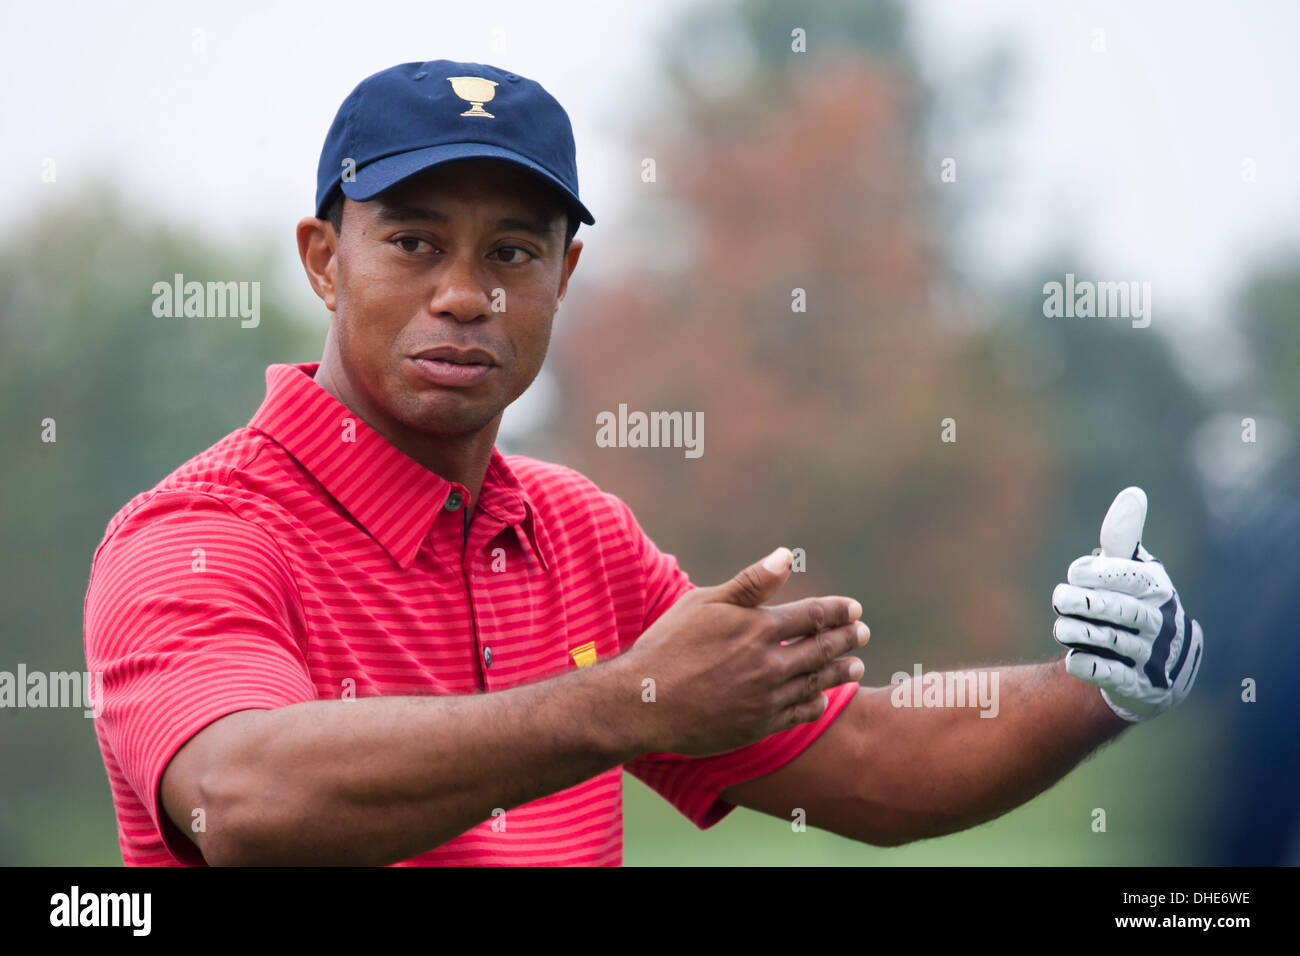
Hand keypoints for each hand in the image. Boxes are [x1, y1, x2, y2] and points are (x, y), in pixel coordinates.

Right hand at [619, 546, 868, 756]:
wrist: (644, 702)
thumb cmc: (669, 644)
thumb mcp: (705, 603)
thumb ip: (750, 583)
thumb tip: (785, 555)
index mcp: (758, 627)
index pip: (814, 615)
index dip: (839, 611)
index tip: (855, 609)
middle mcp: (769, 663)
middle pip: (823, 648)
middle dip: (848, 639)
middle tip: (863, 634)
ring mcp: (766, 697)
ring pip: (816, 683)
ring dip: (840, 672)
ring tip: (856, 666)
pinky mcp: (758, 725)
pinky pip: (798, 714)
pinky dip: (815, 704)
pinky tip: (822, 700)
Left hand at [1051, 487, 1203, 722]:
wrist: (1157, 666)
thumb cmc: (1135, 604)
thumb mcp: (1131, 570)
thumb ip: (1124, 537)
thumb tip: (1133, 493)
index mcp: (1158, 590)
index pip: (1134, 579)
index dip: (1103, 574)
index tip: (1075, 571)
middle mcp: (1159, 623)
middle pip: (1125, 612)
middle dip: (1088, 604)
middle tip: (1058, 598)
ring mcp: (1151, 657)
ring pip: (1117, 643)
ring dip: (1084, 633)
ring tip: (1060, 628)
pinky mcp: (1137, 686)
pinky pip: (1115, 677)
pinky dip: (1092, 667)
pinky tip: (1071, 659)